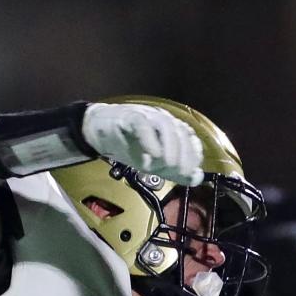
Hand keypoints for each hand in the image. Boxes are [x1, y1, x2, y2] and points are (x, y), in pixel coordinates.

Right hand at [82, 102, 204, 185]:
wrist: (98, 132)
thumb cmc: (129, 145)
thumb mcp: (154, 164)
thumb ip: (175, 171)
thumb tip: (197, 178)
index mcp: (172, 130)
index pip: (191, 140)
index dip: (193, 157)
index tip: (189, 173)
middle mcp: (162, 120)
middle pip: (181, 134)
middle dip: (181, 156)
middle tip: (176, 171)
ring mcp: (146, 116)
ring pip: (166, 127)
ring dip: (170, 148)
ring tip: (166, 165)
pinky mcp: (128, 117)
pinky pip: (142, 124)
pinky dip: (149, 140)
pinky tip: (152, 154)